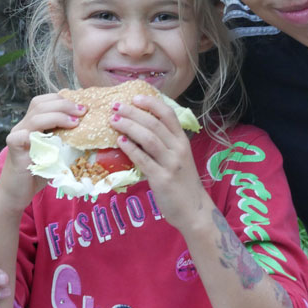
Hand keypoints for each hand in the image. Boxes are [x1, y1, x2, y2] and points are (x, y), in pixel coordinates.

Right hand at [0, 92, 84, 207]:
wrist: (17, 193)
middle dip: (64, 105)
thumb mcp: (58, 152)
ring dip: (57, 116)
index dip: (64, 100)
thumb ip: (67, 139)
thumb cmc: (40, 173)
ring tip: (75, 122)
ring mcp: (17, 135)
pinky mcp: (13, 148)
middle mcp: (23, 126)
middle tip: (83, 111)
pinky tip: (52, 139)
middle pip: (40, 104)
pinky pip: (22, 136)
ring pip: (35, 117)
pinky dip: (36, 134)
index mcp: (33, 123)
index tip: (83, 105)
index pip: (45, 101)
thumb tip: (92, 131)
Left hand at [109, 94, 209, 234]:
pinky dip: (130, 148)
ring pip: (148, 138)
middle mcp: (179, 149)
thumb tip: (139, 128)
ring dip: (129, 126)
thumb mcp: (179, 158)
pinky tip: (119, 141)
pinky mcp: (162, 179)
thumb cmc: (182, 183)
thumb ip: (164, 144)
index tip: (135, 96)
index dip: (151, 103)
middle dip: (133, 112)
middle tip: (116, 106)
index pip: (169, 115)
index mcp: (183, 141)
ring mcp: (171, 164)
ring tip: (113, 120)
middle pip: (154, 123)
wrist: (193, 210)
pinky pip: (143, 159)